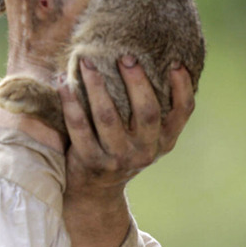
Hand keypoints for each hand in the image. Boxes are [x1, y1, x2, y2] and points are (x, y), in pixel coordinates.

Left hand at [59, 58, 194, 246]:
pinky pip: (78, 126)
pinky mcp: (90, 160)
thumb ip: (152, 109)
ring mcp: (117, 157)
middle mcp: (145, 150)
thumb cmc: (122, 148)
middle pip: (147, 112)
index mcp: (164, 140)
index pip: (183, 113)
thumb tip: (152, 59)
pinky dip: (70, 102)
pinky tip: (62, 82)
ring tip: (87, 62)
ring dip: (96, 86)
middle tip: (125, 56)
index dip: (182, 87)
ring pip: (108, 116)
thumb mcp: (145, 136)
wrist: (96, 190)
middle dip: (137, 81)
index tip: (175, 62)